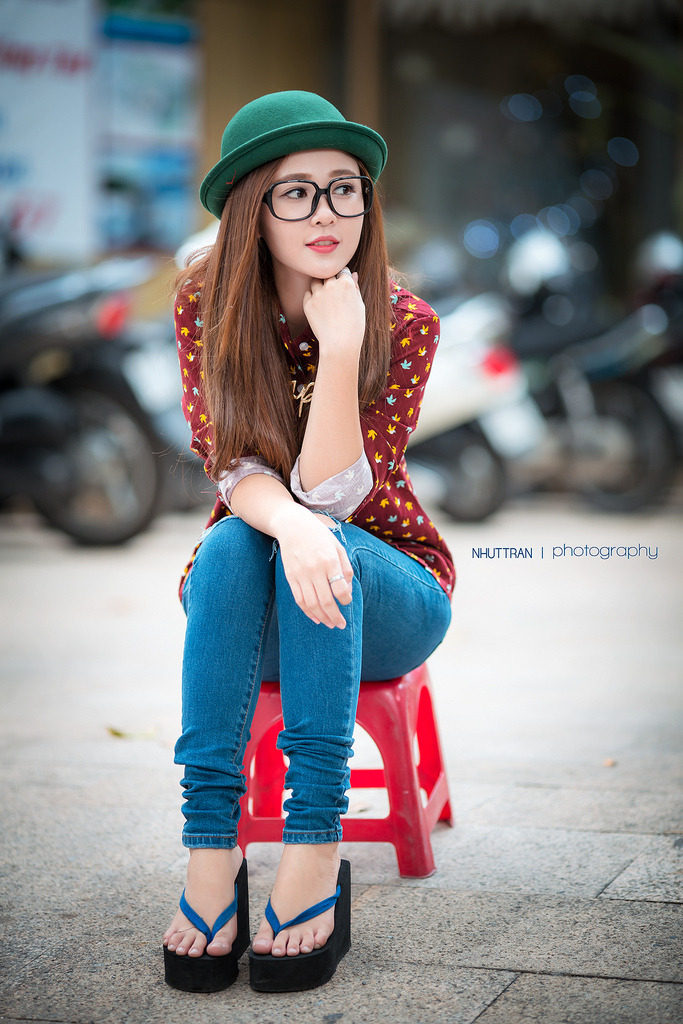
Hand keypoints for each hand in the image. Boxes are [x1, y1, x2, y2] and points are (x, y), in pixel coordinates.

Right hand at [273, 507, 353, 628]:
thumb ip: (346, 569)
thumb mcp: (338, 547)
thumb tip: (348, 592)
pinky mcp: (290, 577)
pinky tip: (316, 618)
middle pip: (326, 601)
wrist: (292, 526)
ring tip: (330, 624)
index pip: (340, 589)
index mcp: (329, 560)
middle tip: (341, 625)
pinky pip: (299, 600)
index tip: (347, 602)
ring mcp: (300, 574)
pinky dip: (308, 612)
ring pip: (312, 604)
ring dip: (322, 618)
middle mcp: (314, 569)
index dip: (346, 600)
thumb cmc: (319, 536)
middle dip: (335, 616)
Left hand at [303, 270, 364, 358]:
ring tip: (326, 302)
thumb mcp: (360, 305)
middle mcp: (331, 285)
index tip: (344, 289)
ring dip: (320, 288)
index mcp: (346, 283)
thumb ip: (355, 288)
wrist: (340, 344)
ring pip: (316, 282)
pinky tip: (319, 309)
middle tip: (334, 297)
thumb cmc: (354, 327)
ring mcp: (318, 294)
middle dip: (331, 282)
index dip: (344, 280)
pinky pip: (308, 294)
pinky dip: (312, 298)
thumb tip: (353, 275)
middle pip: (329, 275)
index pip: (343, 272)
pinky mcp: (308, 304)